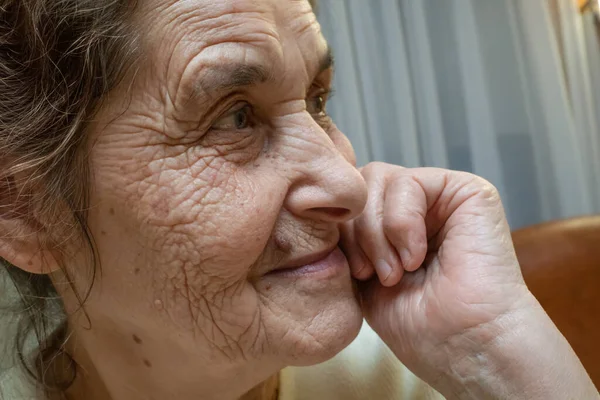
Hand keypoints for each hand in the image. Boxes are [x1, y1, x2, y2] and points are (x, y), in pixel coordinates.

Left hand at [340, 163, 531, 387]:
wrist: (463, 345)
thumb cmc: (416, 324)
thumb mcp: (359, 275)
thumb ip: (344, 235)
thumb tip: (320, 204)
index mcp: (391, 222)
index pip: (345, 198)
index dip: (337, 228)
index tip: (352, 271)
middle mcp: (414, 204)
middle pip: (357, 183)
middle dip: (356, 231)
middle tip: (371, 273)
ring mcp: (438, 196)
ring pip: (377, 178)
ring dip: (377, 232)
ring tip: (395, 272)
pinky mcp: (466, 191)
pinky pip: (408, 183)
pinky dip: (401, 223)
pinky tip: (415, 258)